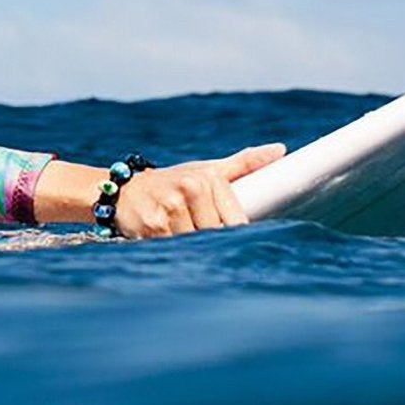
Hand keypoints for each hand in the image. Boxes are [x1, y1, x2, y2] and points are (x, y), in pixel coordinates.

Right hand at [113, 144, 286, 237]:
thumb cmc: (173, 181)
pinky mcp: (153, 229)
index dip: (239, 238)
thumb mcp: (207, 170)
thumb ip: (244, 163)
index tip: (244, 246)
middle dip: (216, 245)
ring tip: (192, 245)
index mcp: (206, 179)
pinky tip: (175, 248)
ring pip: (198, 246)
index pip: (235, 221)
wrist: (123, 190)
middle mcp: (189, 191)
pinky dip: (180, 254)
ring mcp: (169, 211)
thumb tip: (281, 150)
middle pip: (218, 236)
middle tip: (213, 246)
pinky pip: (177, 251)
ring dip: (197, 252)